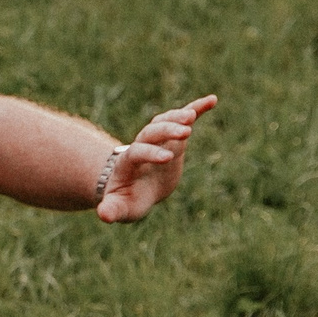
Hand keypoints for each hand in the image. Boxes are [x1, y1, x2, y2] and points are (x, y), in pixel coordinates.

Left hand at [97, 95, 215, 223]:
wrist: (135, 187)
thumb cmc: (127, 200)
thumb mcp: (120, 208)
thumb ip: (112, 210)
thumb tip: (104, 215)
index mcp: (128, 162)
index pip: (138, 151)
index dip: (151, 153)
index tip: (167, 158)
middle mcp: (142, 144)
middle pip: (151, 131)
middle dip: (167, 130)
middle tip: (186, 132)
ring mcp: (157, 139)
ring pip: (164, 121)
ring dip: (177, 116)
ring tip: (192, 116)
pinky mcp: (172, 138)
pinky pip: (182, 119)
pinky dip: (196, 108)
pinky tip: (212, 101)